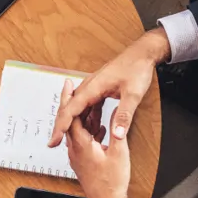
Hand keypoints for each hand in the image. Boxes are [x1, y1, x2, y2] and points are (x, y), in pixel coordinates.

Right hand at [47, 28, 169, 147]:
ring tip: (73, 141)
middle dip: (61, 126)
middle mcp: (89, 86)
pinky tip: (92, 129)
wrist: (142, 54)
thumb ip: (124, 116)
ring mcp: (94, 87)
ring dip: (76, 123)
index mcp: (93, 87)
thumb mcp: (133, 94)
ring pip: (78, 108)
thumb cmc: (137, 69)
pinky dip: (88, 118)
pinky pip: (88, 106)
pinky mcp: (99, 89)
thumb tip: (117, 135)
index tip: (54, 140)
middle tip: (55, 143)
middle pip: (69, 108)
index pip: (71, 109)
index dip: (61, 126)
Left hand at [61, 79, 134, 197]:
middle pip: (69, 121)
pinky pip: (81, 140)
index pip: (70, 117)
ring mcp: (77, 156)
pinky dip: (87, 130)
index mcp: (81, 145)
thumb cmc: (112, 182)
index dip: (70, 99)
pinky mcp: (82, 162)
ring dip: (81, 117)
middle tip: (73, 87)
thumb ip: (117, 130)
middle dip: (71, 104)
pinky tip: (97, 127)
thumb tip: (116, 112)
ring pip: (75, 131)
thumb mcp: (120, 153)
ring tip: (89, 104)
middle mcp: (75, 150)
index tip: (69, 85)